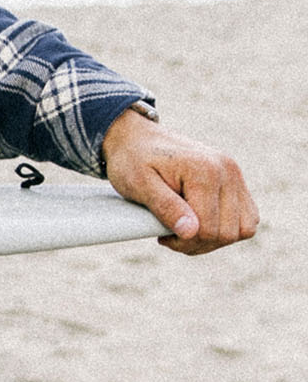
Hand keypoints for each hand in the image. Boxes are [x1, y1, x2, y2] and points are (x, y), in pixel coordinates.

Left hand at [101, 107, 257, 255]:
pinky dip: (227, 228)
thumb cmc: (133, 160)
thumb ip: (165, 207)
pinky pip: (247, 219)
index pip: (207, 228)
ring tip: (186, 231)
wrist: (137, 138)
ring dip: (215, 239)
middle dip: (198, 243)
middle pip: (227, 233)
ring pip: (243, 229)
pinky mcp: (237, 182)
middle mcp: (227, 170)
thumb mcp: (138, 183)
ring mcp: (235, 175)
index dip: (184, 242)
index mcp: (204, 170)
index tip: (161, 236)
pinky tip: (200, 223)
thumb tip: (191, 232)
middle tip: (171, 235)